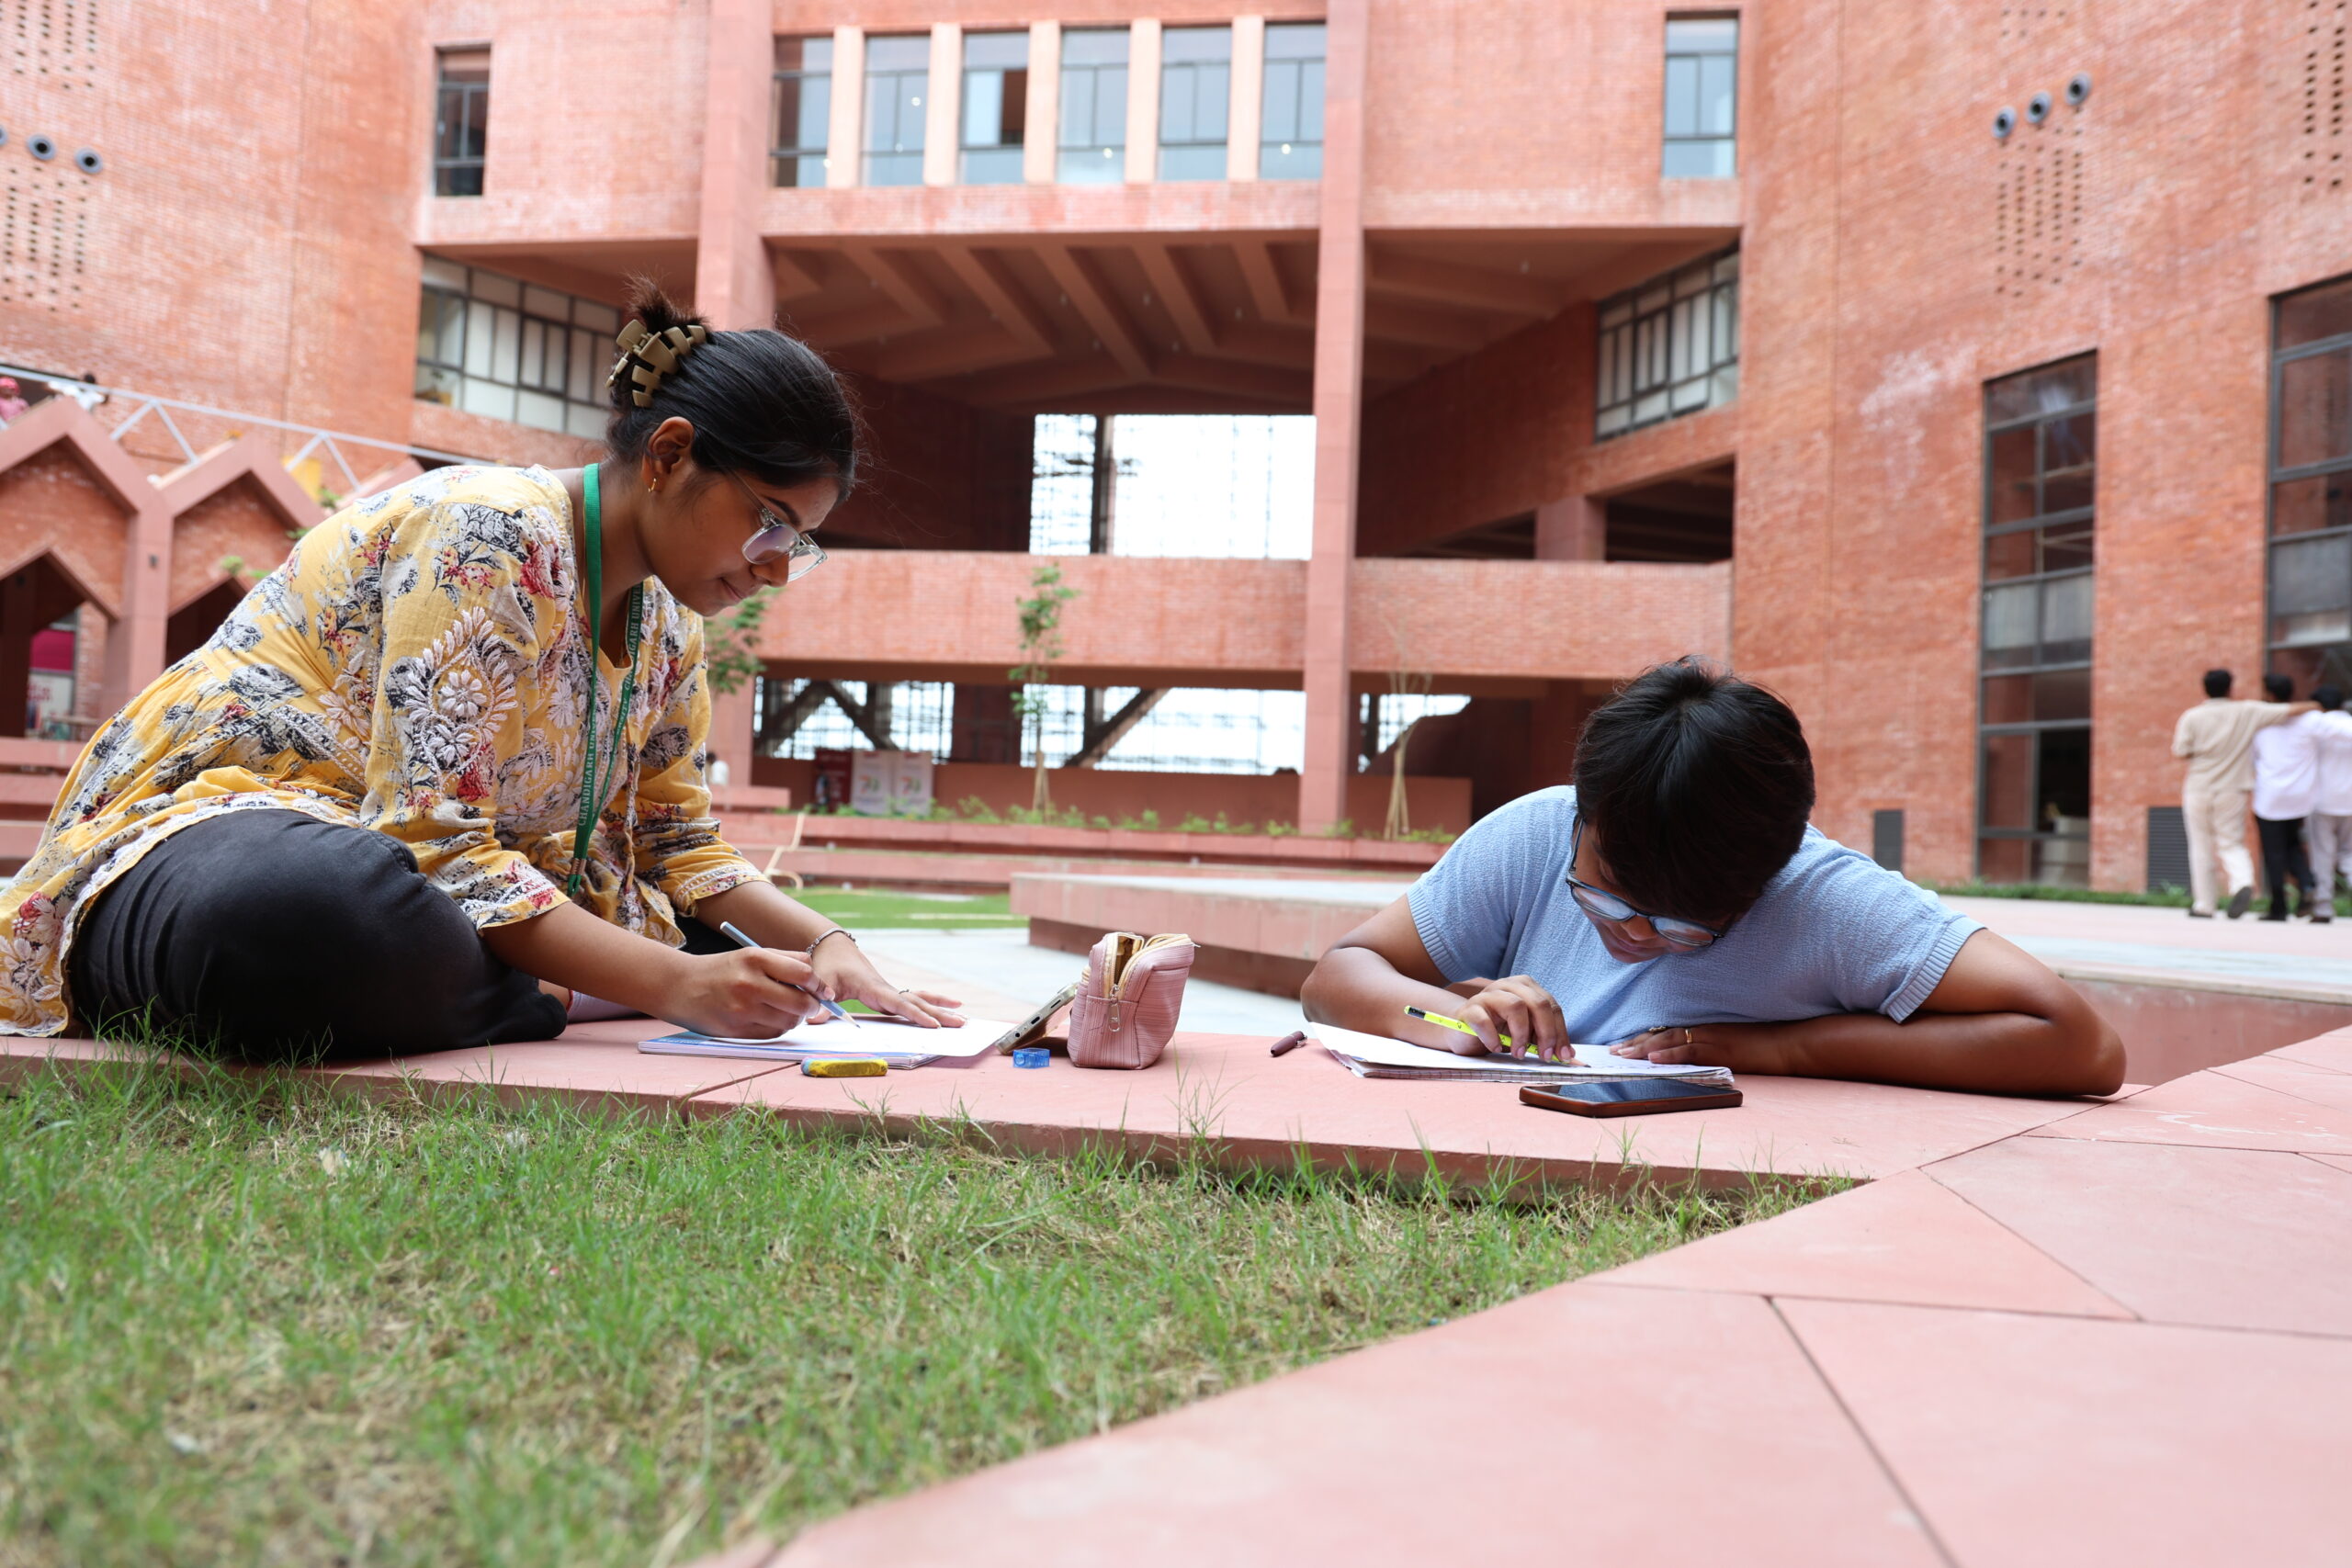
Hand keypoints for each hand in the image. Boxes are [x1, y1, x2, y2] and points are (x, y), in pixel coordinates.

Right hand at [669, 947, 828, 1039]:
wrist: (679, 986)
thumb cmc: (722, 970)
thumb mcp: (750, 954)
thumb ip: (785, 960)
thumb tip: (816, 978)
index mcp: (755, 959)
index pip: (804, 974)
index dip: (818, 984)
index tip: (822, 990)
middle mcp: (749, 983)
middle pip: (801, 1002)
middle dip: (812, 1006)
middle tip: (811, 1005)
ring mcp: (742, 1009)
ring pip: (789, 1021)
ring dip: (796, 1019)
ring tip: (788, 1011)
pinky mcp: (736, 1029)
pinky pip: (772, 1033)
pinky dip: (779, 1028)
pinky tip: (772, 1019)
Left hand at [808, 937, 965, 1028]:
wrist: (833, 949)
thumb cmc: (827, 966)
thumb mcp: (820, 981)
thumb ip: (817, 999)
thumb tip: (813, 1019)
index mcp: (872, 987)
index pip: (898, 1003)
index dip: (916, 1015)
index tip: (934, 1025)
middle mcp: (886, 989)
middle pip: (918, 1003)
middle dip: (940, 1014)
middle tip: (962, 1023)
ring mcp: (890, 992)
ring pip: (920, 1000)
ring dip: (941, 1009)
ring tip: (964, 1018)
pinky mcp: (889, 995)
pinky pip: (914, 1001)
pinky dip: (931, 1004)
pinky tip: (947, 1008)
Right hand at [1452, 975, 1569, 1060]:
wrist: (1463, 1031)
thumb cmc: (1498, 1031)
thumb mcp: (1526, 1034)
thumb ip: (1544, 1039)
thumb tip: (1569, 1055)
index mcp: (1526, 987)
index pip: (1551, 1007)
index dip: (1560, 1032)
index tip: (1563, 1055)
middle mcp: (1508, 985)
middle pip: (1538, 1003)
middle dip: (1546, 1033)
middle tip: (1545, 1056)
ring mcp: (1488, 995)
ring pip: (1515, 1006)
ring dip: (1521, 1034)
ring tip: (1519, 1053)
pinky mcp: (1469, 1008)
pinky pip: (1484, 1020)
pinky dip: (1493, 1038)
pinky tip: (1495, 1048)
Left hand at [1611, 1023, 1786, 1071]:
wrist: (1787, 1044)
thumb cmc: (1761, 1047)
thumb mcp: (1729, 1047)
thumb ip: (1707, 1052)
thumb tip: (1685, 1064)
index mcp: (1703, 1030)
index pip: (1666, 1034)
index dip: (1643, 1040)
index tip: (1622, 1046)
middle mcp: (1702, 1030)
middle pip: (1661, 1036)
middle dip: (1635, 1044)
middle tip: (1612, 1052)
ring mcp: (1710, 1038)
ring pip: (1670, 1042)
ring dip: (1644, 1049)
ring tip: (1623, 1055)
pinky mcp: (1720, 1049)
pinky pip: (1690, 1051)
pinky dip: (1670, 1055)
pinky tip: (1653, 1059)